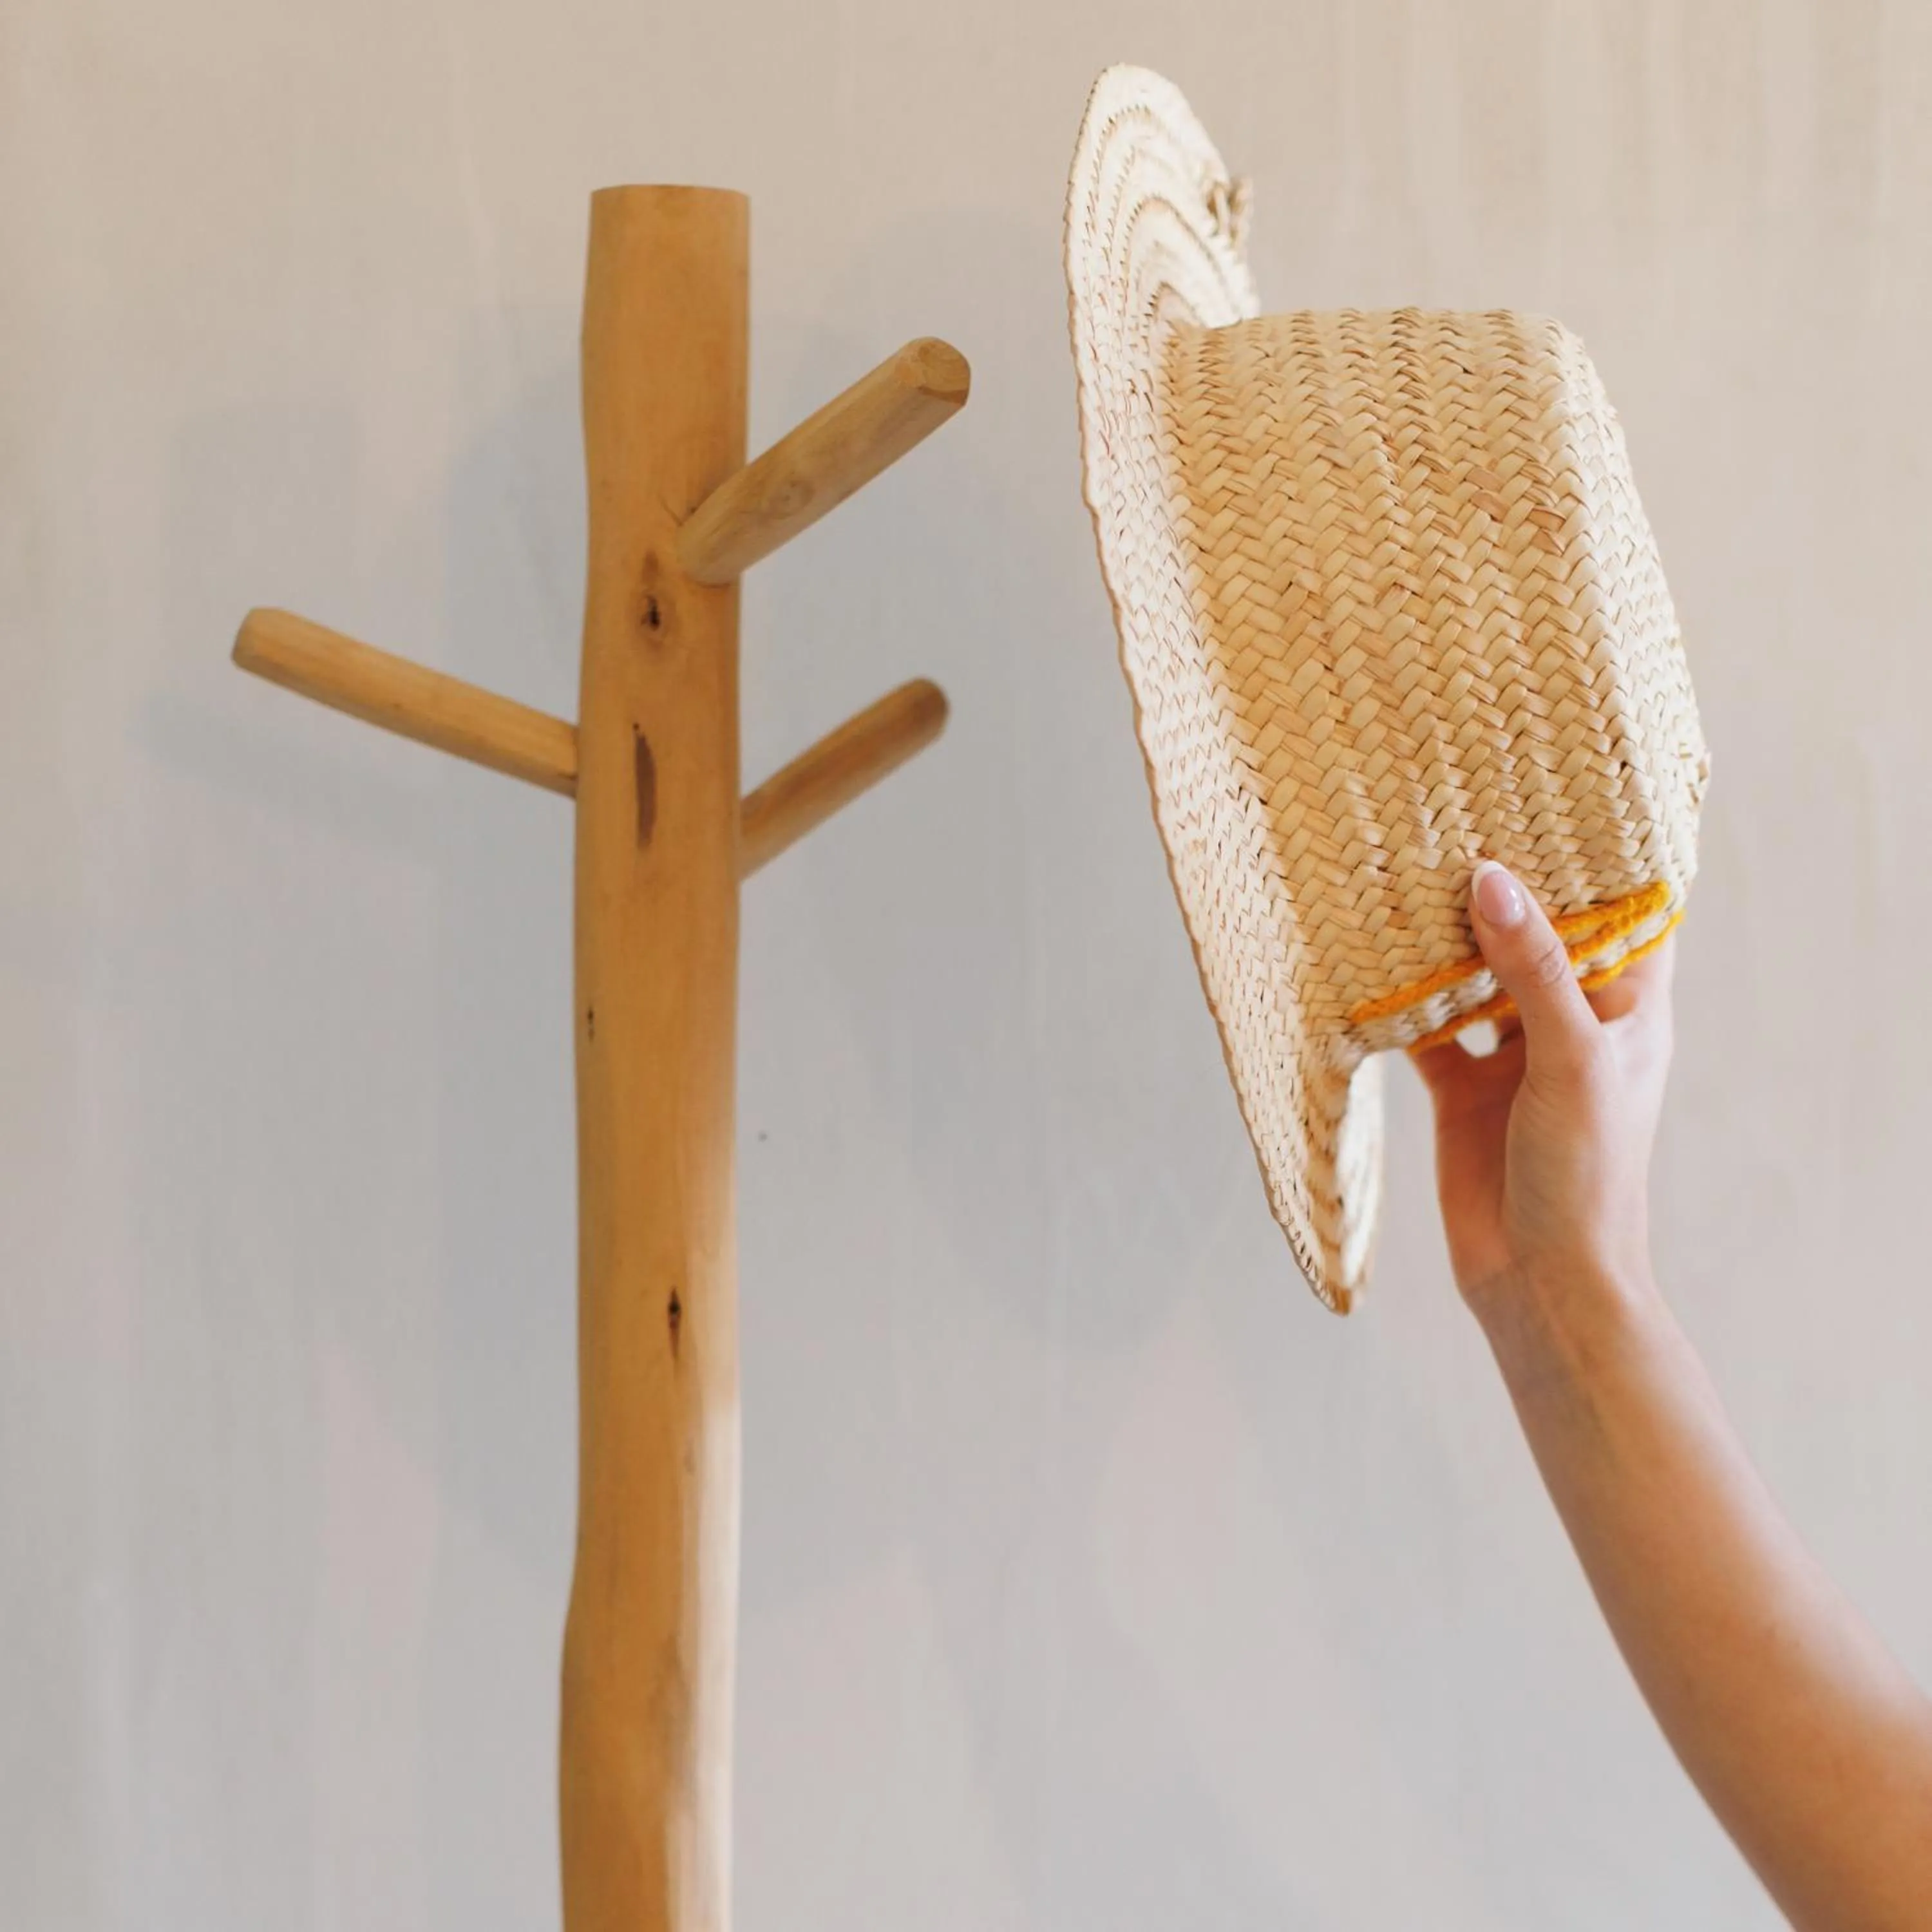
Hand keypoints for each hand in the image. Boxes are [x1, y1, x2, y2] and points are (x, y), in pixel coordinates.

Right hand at [1411, 861, 1674, 1315]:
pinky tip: (1367, 960)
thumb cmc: (1587, 1176)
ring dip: (1446, 939)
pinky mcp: (1462, 1090)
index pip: (1623, 917)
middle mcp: (1573, 1024)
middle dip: (1503, 889)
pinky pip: (1428, 1030)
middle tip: (1457, 819)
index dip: (1597, 861)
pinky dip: (1401, 1001)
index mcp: (1627, 1010)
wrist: (1540, 1282)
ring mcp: (1514, 1056)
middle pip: (1538, 938)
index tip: (1555, 797)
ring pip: (1477, 977)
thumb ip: (1530, 969)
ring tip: (1406, 871)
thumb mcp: (1570, 1059)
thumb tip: (1490, 878)